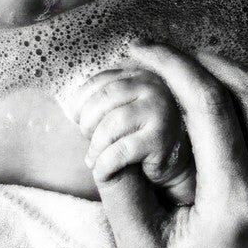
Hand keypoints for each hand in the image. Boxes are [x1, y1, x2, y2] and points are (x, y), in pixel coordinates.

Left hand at [62, 65, 196, 205]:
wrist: (174, 160)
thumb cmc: (141, 133)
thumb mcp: (125, 108)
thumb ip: (106, 100)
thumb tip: (74, 108)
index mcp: (140, 76)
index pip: (100, 81)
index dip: (81, 101)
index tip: (76, 118)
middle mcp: (153, 87)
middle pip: (103, 99)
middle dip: (87, 123)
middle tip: (87, 140)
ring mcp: (160, 111)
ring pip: (111, 125)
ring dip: (95, 146)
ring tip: (93, 159)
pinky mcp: (161, 138)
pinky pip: (121, 151)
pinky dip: (104, 164)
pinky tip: (102, 172)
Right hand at [91, 45, 247, 247]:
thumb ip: (122, 182)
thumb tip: (111, 116)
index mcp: (239, 210)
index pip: (211, 106)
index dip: (173, 64)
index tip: (142, 49)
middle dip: (203, 59)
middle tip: (166, 54)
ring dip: (241, 70)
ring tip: (199, 68)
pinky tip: (240, 90)